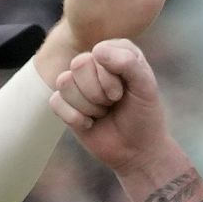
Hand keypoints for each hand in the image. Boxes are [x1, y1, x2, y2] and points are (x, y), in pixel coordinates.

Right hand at [51, 40, 181, 178]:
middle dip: (98, 93)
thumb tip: (96, 51)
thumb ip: (129, 63)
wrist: (137, 150)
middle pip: (78, 65)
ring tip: (104, 112)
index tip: (125, 93)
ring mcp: (78, 83)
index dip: (110, 78)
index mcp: (116, 51)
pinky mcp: (65, 103)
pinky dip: (75, 118)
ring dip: (89, 106)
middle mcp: (95, 62)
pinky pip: (56, 102)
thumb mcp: (146, 87)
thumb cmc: (144, 116)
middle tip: (113, 103)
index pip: (98, 53)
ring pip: (64, 82)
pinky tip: (90, 124)